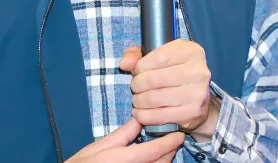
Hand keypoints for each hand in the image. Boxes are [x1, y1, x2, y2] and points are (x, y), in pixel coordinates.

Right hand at [66, 117, 184, 162]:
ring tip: (166, 149)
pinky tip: (155, 159)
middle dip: (169, 152)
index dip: (168, 143)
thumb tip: (138, 120)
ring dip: (164, 160)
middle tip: (174, 139)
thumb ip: (121, 135)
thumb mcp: (98, 147)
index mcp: (121, 160)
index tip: (179, 135)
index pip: (152, 152)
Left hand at [119, 40, 220, 141]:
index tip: (135, 71)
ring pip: (155, 98)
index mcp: (192, 51)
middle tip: (135, 87)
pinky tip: (140, 113)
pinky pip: (161, 116)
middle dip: (138, 84)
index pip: (159, 57)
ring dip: (139, 100)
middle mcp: (198, 71)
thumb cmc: (174, 71)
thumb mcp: (158, 54)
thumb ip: (137, 54)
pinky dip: (145, 116)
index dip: (141, 65)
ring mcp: (197, 93)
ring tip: (137, 99)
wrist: (198, 97)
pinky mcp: (192, 112)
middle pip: (155, 78)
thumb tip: (124, 64)